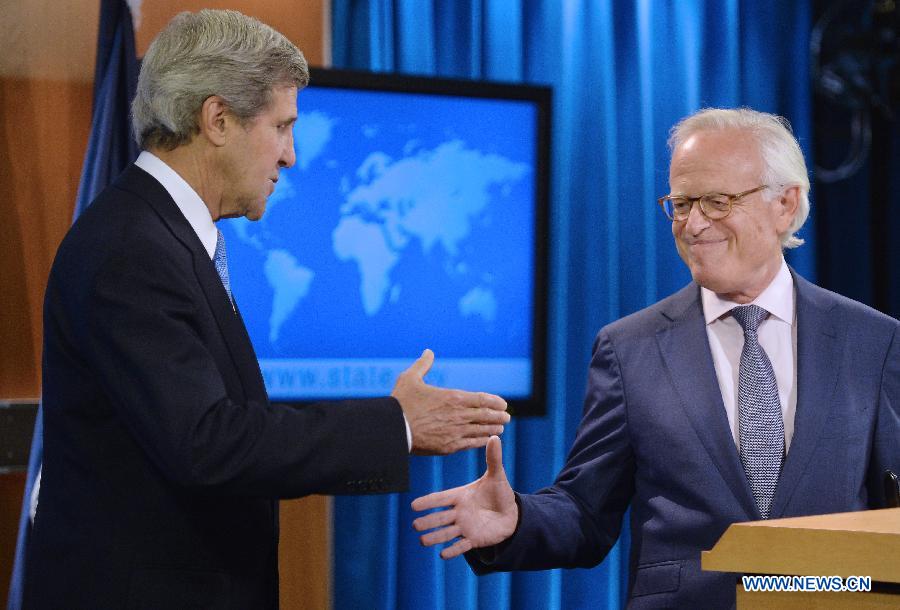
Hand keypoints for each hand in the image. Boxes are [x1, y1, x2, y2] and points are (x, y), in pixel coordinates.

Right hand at [392, 349, 509, 454]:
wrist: (393, 430)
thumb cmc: (400, 403)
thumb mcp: (410, 378)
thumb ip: (423, 365)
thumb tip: (428, 351)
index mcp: (453, 397)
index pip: (482, 399)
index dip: (495, 401)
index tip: (503, 403)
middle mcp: (459, 415)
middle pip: (486, 415)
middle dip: (499, 416)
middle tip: (507, 417)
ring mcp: (456, 432)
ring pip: (482, 430)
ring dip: (493, 428)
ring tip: (500, 428)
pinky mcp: (449, 446)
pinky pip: (472, 443)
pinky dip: (482, 441)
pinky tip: (487, 440)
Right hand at [411, 436, 517, 558]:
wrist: (511, 514)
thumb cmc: (499, 492)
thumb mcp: (496, 475)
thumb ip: (493, 458)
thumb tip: (494, 437)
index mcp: (461, 496)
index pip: (441, 499)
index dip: (428, 502)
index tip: (414, 505)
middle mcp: (459, 512)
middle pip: (440, 517)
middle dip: (428, 522)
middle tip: (415, 525)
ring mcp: (465, 527)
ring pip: (447, 533)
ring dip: (435, 537)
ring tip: (422, 541)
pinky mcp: (474, 539)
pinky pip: (462, 546)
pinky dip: (453, 550)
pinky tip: (443, 554)